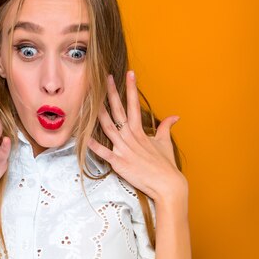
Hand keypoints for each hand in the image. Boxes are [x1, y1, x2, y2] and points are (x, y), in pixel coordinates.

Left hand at [87, 71, 185, 201]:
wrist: (167, 185)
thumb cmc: (166, 165)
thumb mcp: (165, 143)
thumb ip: (166, 127)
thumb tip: (174, 116)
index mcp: (140, 131)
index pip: (134, 105)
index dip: (131, 88)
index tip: (129, 73)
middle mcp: (131, 137)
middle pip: (118, 111)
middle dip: (111, 94)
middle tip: (105, 78)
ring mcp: (124, 149)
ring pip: (108, 127)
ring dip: (98, 113)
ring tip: (90, 100)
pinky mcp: (119, 163)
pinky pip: (104, 152)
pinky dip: (94, 145)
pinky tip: (85, 136)